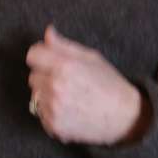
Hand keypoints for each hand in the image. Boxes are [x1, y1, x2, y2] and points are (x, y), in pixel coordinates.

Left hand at [27, 26, 145, 144]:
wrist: (124, 117)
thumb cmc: (110, 84)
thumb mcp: (91, 58)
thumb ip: (64, 45)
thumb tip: (48, 32)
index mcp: (65, 66)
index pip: (33, 55)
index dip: (42, 56)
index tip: (49, 61)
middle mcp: (56, 87)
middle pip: (33, 76)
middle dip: (46, 77)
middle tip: (67, 82)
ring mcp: (53, 108)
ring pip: (36, 96)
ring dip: (47, 96)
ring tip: (70, 97)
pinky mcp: (53, 126)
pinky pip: (41, 114)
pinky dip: (51, 112)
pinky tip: (70, 110)